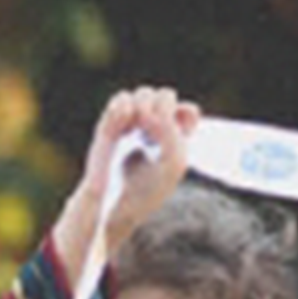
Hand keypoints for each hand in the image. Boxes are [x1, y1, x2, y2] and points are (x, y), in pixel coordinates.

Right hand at [53, 86, 201, 280]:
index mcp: (174, 143)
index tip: (183, 130)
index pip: (186, 112)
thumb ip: (174, 133)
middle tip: (155, 127)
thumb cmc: (147, 191)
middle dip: (163, 104)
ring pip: (142, 94)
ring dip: (145, 104)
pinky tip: (127, 121)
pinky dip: (125, 105)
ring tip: (140, 126)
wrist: (115, 203)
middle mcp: (155, 132)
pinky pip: (121, 100)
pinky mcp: (111, 126)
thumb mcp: (172, 164)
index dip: (186, 113)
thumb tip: (159, 110)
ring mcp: (133, 127)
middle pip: (164, 96)